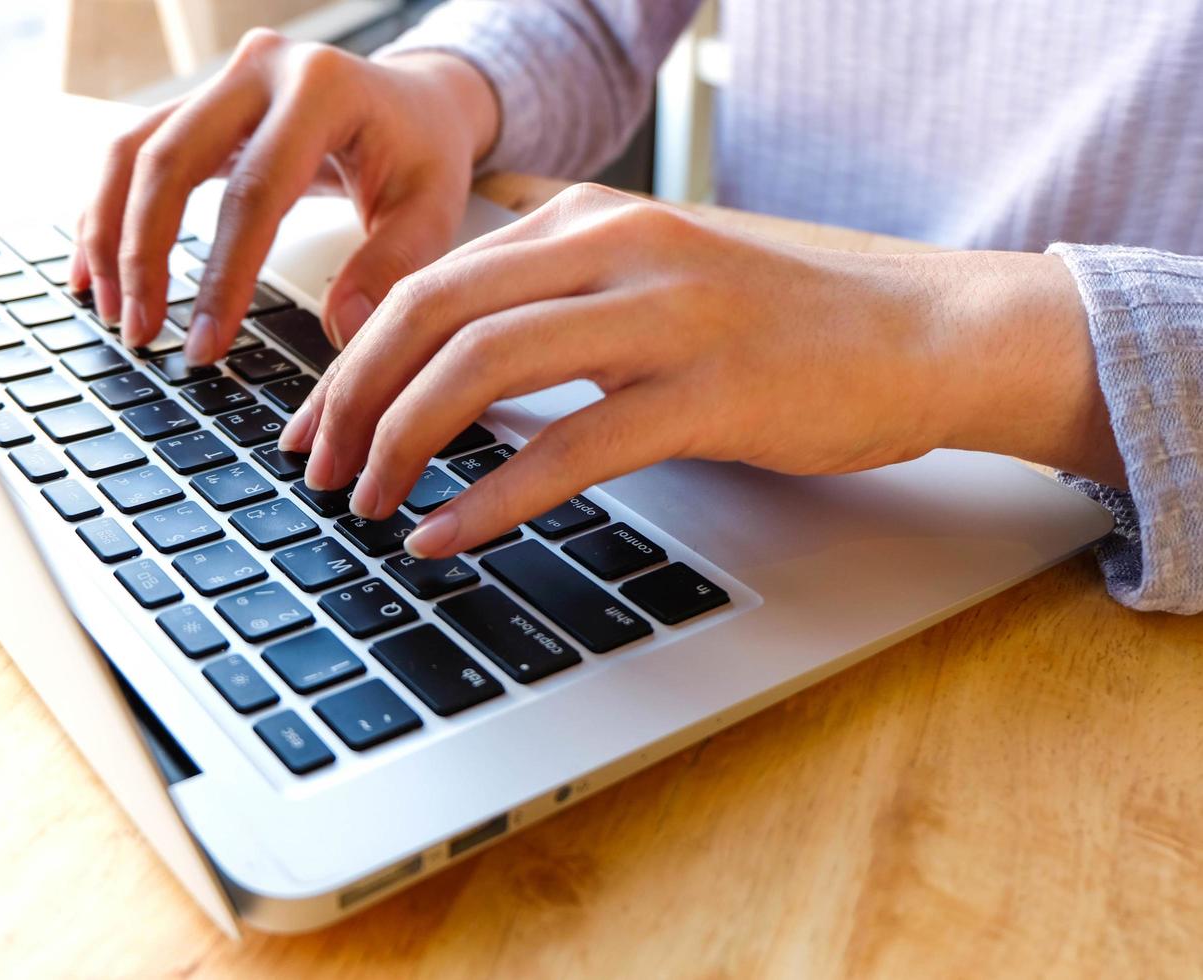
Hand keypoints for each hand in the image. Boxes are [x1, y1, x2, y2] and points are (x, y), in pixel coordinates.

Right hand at [68, 30, 497, 361]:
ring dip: (111, 235)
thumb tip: (342, 330)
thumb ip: (393, 268)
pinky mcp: (200, 105)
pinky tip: (97, 271)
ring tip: (114, 311)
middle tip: (142, 334)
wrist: (416, 101)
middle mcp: (260, 70)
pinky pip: (134, 152)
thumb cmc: (424, 153)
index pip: (254, 193)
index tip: (206, 344)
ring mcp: (222, 80)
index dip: (223, 275)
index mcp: (322, 89)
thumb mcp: (434, 210)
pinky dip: (108, 211)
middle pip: (170, 161)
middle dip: (144, 256)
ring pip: (135, 151)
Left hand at [279, 183, 1122, 557]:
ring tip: (368, 504)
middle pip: (432, 311)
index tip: (317, 421)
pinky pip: (570, 446)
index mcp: (586, 221)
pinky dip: (492, 498)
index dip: (352, 357)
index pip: (429, 278)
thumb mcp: (647, 289)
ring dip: (404, 441)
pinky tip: (447, 535)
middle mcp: (612, 246)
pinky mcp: (709, 390)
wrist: (920, 336)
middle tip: (318, 468)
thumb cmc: (777, 326)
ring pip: (483, 365)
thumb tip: (447, 375)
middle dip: (352, 398)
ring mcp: (663, 313)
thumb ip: (552, 312)